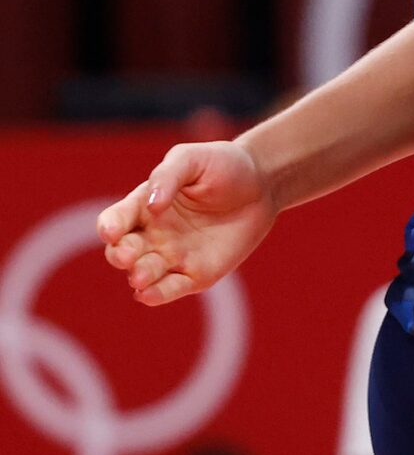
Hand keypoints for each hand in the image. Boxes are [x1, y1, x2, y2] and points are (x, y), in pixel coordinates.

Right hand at [100, 142, 277, 306]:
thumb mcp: (192, 159)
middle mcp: (151, 234)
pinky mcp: (196, 273)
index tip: (112, 231)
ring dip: (139, 276)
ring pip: (145, 272)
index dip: (110, 226)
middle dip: (121, 255)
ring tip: (141, 276)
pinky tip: (149, 295)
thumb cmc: (223, 165)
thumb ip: (167, 176)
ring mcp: (172, 256)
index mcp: (143, 205)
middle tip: (127, 255)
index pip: (116, 219)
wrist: (262, 184)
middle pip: (123, 250)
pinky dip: (158, 294)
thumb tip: (152, 206)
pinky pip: (171, 288)